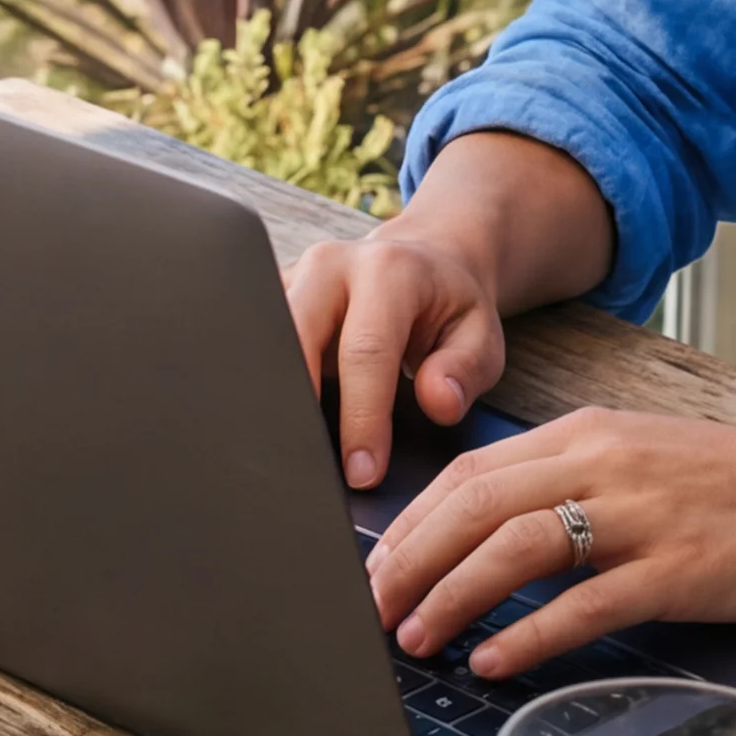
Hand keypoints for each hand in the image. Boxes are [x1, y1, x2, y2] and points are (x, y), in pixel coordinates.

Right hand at [281, 214, 511, 494]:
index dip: (362, 418)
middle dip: (299, 408)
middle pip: (295, 336)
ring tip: (285, 452)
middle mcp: (331, 265)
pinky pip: (253, 340)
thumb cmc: (449, 309)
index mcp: (388, 270)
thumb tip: (437, 402)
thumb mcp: (481, 338)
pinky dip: (259, 385)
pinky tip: (271, 426)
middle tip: (310, 470)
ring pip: (261, 338)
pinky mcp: (270, 296)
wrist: (425, 263)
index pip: (365, 351)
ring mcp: (293, 277)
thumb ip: (465, 370)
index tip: (363, 473)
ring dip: (268, 396)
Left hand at [364, 410, 735, 679]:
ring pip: (515, 548)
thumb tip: (491, 534)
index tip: (374, 567)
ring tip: (415, 638)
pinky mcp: (677, 570)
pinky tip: (493, 660)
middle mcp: (603, 463)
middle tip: (370, 610)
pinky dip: (528, 635)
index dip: (411, 523)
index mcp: (587, 433)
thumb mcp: (641, 459)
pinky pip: (584, 603)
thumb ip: (570, 483)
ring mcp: (640, 516)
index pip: (471, 472)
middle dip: (409, 561)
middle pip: (475, 505)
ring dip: (452, 596)